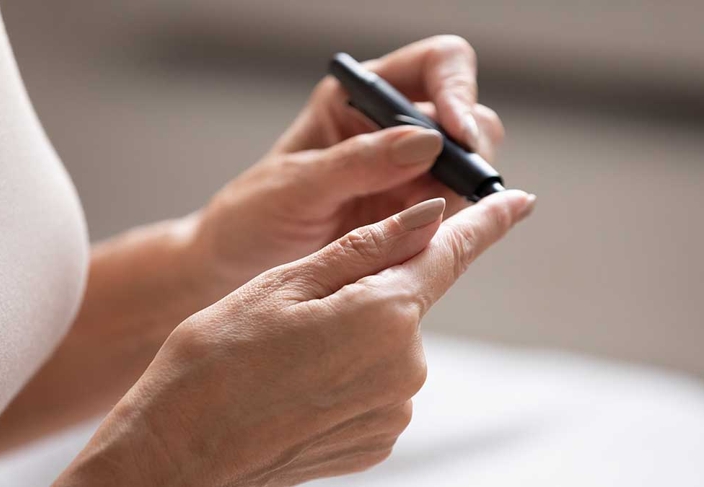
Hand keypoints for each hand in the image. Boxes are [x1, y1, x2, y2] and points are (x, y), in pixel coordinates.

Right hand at [55, 190, 534, 486]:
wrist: (186, 445)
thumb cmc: (222, 354)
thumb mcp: (289, 282)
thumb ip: (370, 248)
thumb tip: (431, 216)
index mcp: (385, 314)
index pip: (451, 254)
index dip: (487, 222)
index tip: (519, 200)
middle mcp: (407, 366)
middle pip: (408, 300)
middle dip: (371, 289)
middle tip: (303, 308)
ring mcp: (396, 408)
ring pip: (390, 342)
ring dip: (356, 333)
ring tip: (294, 354)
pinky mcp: (381, 438)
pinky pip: (380, 384)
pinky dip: (351, 372)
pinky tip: (305, 383)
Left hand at [191, 36, 506, 295]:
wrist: (236, 263)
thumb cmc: (252, 215)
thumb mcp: (296, 186)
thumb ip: (357, 163)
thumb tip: (428, 143)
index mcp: (358, 99)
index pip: (436, 65)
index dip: (458, 90)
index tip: (458, 134)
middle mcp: (390, 130)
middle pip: (465, 117)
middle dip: (469, 150)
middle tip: (451, 190)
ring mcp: (405, 174)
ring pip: (467, 168)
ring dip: (464, 193)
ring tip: (429, 224)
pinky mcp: (410, 215)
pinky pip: (454, 213)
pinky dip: (455, 225)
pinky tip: (430, 241)